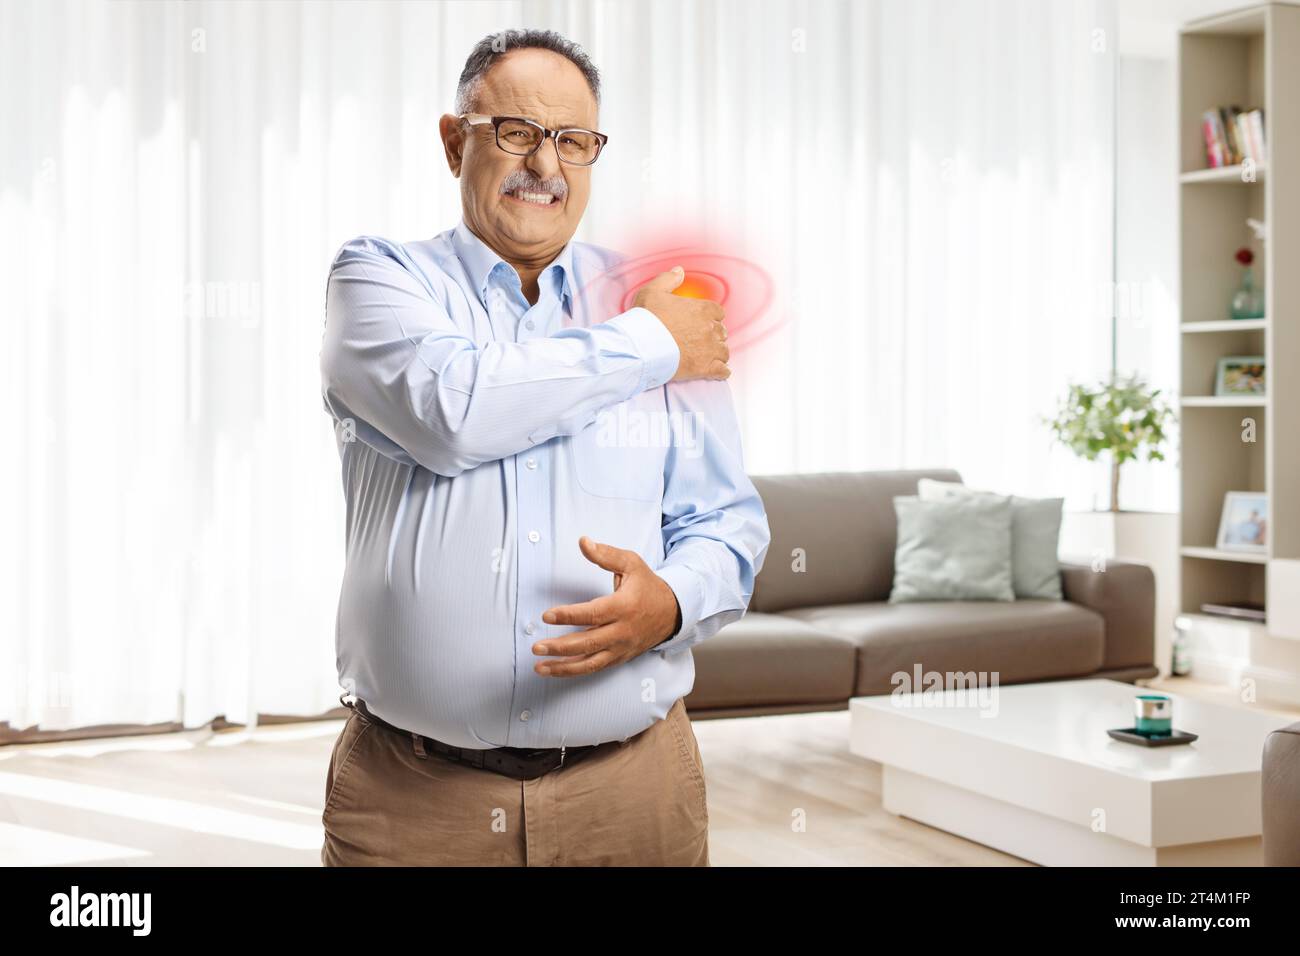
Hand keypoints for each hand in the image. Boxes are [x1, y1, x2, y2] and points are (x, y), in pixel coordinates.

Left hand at [534, 536, 679, 675]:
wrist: (672, 613)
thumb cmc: (648, 586)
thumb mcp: (631, 564)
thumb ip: (606, 554)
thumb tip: (583, 542)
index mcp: (624, 606)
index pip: (593, 614)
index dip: (568, 615)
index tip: (547, 616)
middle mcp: (622, 631)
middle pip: (588, 643)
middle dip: (560, 647)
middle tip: (537, 647)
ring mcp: (621, 647)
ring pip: (590, 662)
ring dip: (563, 667)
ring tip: (540, 666)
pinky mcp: (619, 657)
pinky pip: (595, 668)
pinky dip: (574, 671)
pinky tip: (556, 670)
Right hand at [631, 266, 729, 381]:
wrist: (640, 346)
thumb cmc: (646, 319)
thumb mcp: (653, 291)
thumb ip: (669, 279)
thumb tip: (679, 270)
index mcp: (703, 309)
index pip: (718, 312)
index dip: (710, 317)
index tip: (700, 322)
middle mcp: (711, 328)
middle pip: (721, 332)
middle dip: (712, 335)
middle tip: (699, 340)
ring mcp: (710, 349)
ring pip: (724, 351)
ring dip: (717, 353)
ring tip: (706, 356)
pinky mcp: (705, 368)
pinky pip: (722, 371)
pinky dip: (721, 371)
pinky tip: (717, 371)